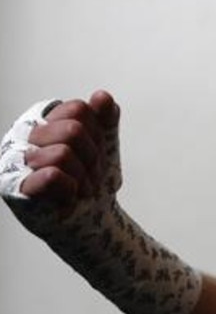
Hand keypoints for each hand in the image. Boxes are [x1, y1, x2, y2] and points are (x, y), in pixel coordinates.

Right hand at [9, 91, 118, 205]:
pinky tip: (68, 196)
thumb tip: (101, 96)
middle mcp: (23, 136)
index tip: (96, 151)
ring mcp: (14, 161)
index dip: (97, 134)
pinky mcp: (13, 188)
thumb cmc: (90, 177)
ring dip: (83, 176)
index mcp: (44, 120)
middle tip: (92, 175)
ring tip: (81, 188)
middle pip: (72, 129)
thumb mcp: (106, 143)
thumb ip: (106, 118)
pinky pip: (50, 175)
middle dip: (93, 157)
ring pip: (62, 153)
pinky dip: (70, 188)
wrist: (90, 216)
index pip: (77, 109)